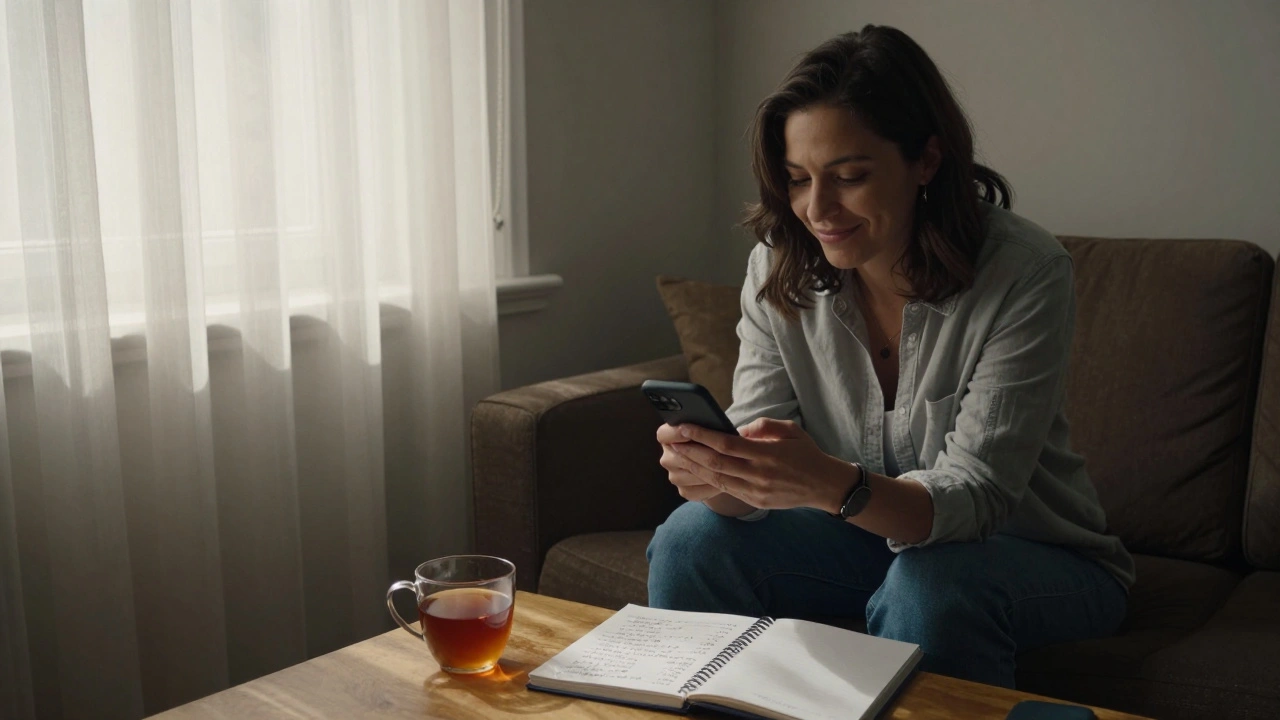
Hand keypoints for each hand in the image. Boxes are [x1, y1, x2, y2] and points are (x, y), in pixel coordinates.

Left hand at [666, 418, 849, 510]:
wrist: (825, 486)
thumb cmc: (806, 453)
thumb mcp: (790, 430)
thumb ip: (763, 426)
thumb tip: (736, 429)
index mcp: (767, 453)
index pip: (726, 443)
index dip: (702, 435)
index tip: (685, 426)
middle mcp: (759, 474)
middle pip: (716, 462)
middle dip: (691, 451)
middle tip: (673, 441)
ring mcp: (756, 490)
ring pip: (717, 478)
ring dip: (695, 466)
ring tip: (679, 455)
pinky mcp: (755, 501)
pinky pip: (727, 489)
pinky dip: (709, 479)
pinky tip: (697, 470)